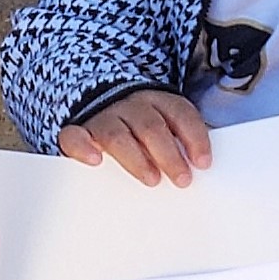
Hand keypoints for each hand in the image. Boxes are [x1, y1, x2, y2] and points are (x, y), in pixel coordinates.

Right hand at [57, 91, 209, 186]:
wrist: (97, 100)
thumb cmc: (139, 124)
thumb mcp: (163, 124)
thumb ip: (178, 141)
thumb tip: (198, 168)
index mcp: (156, 100)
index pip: (180, 113)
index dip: (194, 137)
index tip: (203, 163)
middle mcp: (130, 105)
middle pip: (150, 127)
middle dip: (169, 154)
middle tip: (182, 179)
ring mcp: (102, 117)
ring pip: (118, 135)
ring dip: (137, 159)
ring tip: (152, 179)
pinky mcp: (78, 131)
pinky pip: (74, 136)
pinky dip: (84, 147)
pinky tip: (95, 160)